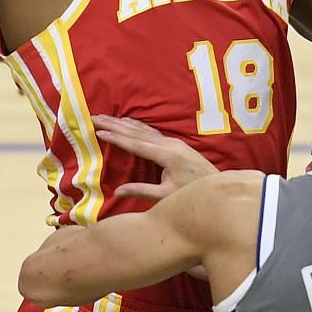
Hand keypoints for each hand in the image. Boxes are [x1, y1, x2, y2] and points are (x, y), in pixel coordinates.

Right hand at [95, 114, 216, 201]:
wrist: (217, 186)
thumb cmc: (192, 193)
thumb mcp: (166, 195)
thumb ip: (142, 191)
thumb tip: (117, 192)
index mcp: (167, 155)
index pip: (136, 144)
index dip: (116, 137)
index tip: (99, 131)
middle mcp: (169, 144)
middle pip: (137, 132)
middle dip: (114, 124)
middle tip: (95, 117)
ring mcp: (173, 142)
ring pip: (143, 129)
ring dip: (123, 122)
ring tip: (105, 117)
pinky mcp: (175, 143)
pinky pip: (151, 131)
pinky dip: (136, 126)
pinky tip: (128, 122)